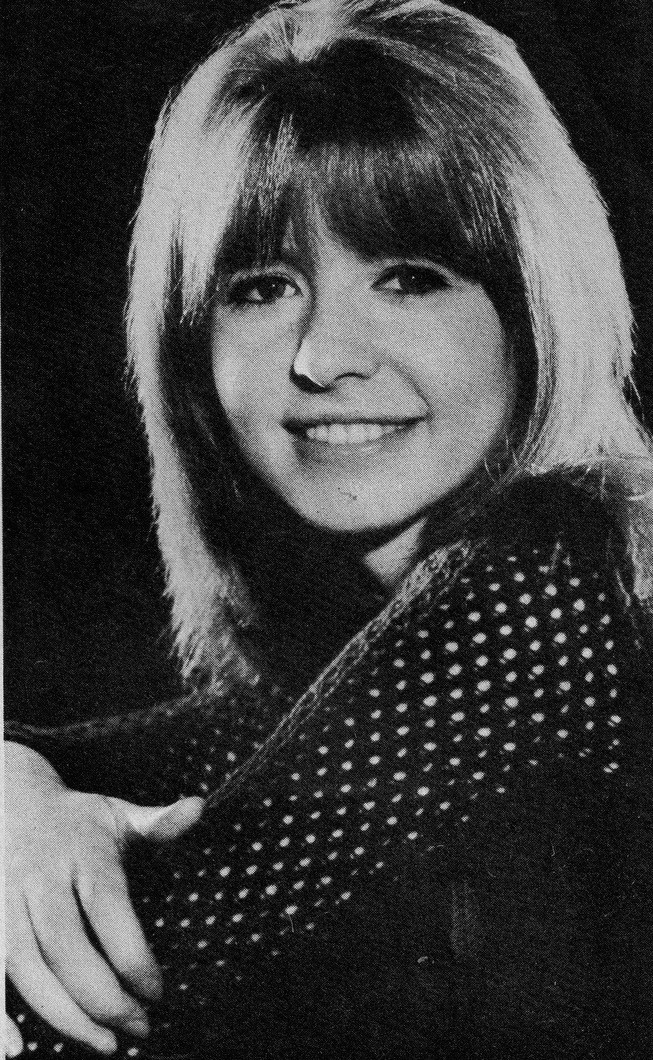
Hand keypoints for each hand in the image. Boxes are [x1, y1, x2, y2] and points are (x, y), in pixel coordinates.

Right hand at [5, 742, 203, 1054]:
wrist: (10, 801)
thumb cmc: (77, 821)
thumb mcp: (118, 815)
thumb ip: (159, 822)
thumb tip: (199, 807)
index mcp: (83, 854)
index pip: (110, 913)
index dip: (135, 960)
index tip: (158, 991)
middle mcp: (41, 879)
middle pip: (67, 949)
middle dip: (105, 999)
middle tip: (139, 1026)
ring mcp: (6, 902)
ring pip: (28, 969)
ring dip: (65, 1015)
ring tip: (104, 1042)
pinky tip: (17, 1048)